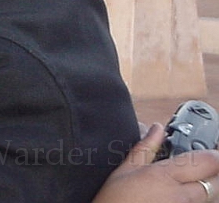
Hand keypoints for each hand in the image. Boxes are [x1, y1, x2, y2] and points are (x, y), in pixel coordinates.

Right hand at [93, 123, 218, 202]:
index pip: (206, 161)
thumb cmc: (115, 200)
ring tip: (196, 181)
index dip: (214, 154)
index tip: (213, 151)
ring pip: (212, 196)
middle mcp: (181, 194)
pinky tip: (185, 194)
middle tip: (206, 166)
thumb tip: (157, 129)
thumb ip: (146, 147)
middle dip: (214, 171)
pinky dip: (200, 198)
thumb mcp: (126, 169)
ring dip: (210, 187)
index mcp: (165, 175)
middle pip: (216, 181)